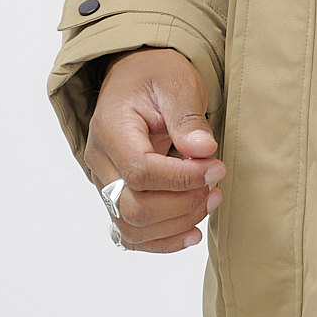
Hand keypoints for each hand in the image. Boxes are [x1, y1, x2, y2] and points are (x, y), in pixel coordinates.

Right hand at [84, 47, 224, 253]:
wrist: (137, 77)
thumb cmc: (156, 76)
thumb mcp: (177, 83)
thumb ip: (187, 117)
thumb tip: (203, 150)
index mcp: (111, 129)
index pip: (140, 172)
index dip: (181, 179)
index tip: (215, 169)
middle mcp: (101, 161)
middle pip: (132, 207)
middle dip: (181, 204)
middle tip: (215, 188)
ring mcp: (105, 182)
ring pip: (131, 226)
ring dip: (176, 223)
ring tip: (210, 201)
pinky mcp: (117, 195)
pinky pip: (131, 232)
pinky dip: (161, 240)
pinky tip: (191, 233)